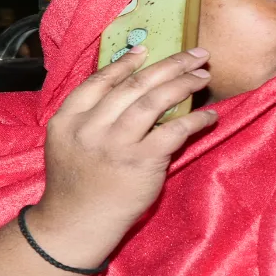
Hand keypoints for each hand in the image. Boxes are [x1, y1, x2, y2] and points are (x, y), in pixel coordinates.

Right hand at [36, 46, 217, 234]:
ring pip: (154, 101)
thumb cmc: (76, 185)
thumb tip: (127, 87)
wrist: (77, 225)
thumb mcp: (66, 143)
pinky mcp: (141, 162)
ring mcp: (116, 144)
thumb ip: (88, 116)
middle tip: (194, 54)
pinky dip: (195, 119)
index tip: (147, 50)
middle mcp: (91, 127)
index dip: (126, 62)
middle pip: (134, 85)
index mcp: (68, 119)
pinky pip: (174, 132)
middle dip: (169, 65)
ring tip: (203, 76)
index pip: (100, 80)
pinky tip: (209, 114)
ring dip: (183, 83)